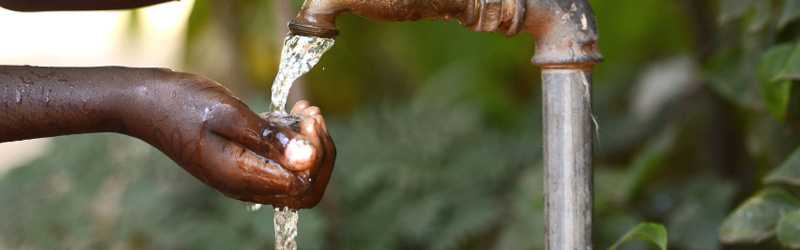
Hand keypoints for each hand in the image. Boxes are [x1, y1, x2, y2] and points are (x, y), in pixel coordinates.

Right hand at [122, 71, 334, 208]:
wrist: (145, 104)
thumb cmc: (182, 103)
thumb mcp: (228, 113)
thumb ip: (268, 138)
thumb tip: (307, 158)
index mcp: (242, 177)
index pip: (304, 185)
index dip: (317, 155)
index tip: (308, 119)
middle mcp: (245, 185)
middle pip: (306, 190)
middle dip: (321, 154)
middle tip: (312, 116)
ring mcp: (244, 178)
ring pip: (296, 179)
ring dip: (310, 147)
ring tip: (304, 112)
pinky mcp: (242, 165)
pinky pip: (280, 166)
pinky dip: (293, 145)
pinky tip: (290, 118)